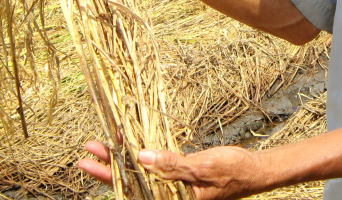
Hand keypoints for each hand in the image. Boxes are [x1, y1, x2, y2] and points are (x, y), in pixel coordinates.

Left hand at [78, 141, 269, 199]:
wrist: (254, 172)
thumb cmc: (232, 171)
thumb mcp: (203, 166)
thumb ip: (173, 165)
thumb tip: (143, 156)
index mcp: (173, 198)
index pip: (132, 188)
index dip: (108, 174)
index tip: (90, 160)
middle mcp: (169, 195)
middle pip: (130, 182)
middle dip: (108, 166)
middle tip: (87, 150)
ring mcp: (172, 187)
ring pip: (140, 175)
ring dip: (122, 160)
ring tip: (102, 145)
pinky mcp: (178, 179)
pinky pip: (153, 169)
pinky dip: (140, 157)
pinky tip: (130, 147)